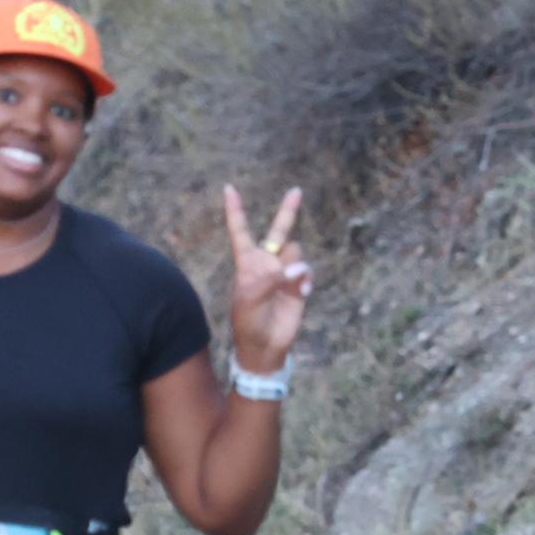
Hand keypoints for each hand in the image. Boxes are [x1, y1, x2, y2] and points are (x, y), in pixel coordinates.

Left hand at [222, 184, 310, 372]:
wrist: (265, 346)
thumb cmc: (248, 321)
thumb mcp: (250, 299)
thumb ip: (271, 279)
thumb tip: (296, 267)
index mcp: (247, 262)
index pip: (240, 231)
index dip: (235, 210)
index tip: (229, 188)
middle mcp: (266, 262)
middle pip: (278, 230)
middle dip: (288, 211)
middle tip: (296, 191)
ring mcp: (284, 272)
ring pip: (295, 251)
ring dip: (293, 265)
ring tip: (287, 285)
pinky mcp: (300, 284)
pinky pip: (306, 270)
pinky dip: (304, 279)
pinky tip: (299, 293)